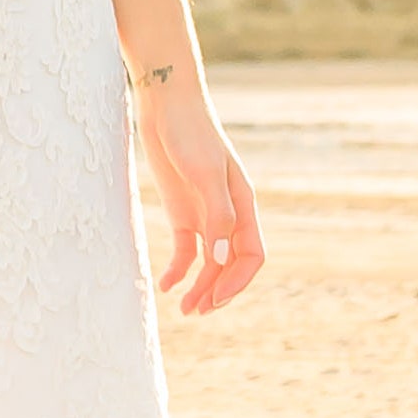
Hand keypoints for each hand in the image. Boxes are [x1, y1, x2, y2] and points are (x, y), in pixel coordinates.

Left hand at [136, 67, 263, 314]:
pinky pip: (186, 249)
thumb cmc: (189, 133)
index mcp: (244, 205)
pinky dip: (179, 269)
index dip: (238, 281)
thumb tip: (221, 260)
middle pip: (231, 264)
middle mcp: (228, 213)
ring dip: (200, 286)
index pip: (252, 255)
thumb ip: (217, 216)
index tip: (215, 298)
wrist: (164, 104)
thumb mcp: (205, 173)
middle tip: (196, 313)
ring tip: (183, 310)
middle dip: (218, 291)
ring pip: (210, 262)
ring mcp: (204, 213)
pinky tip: (166, 284)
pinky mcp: (182, 210)